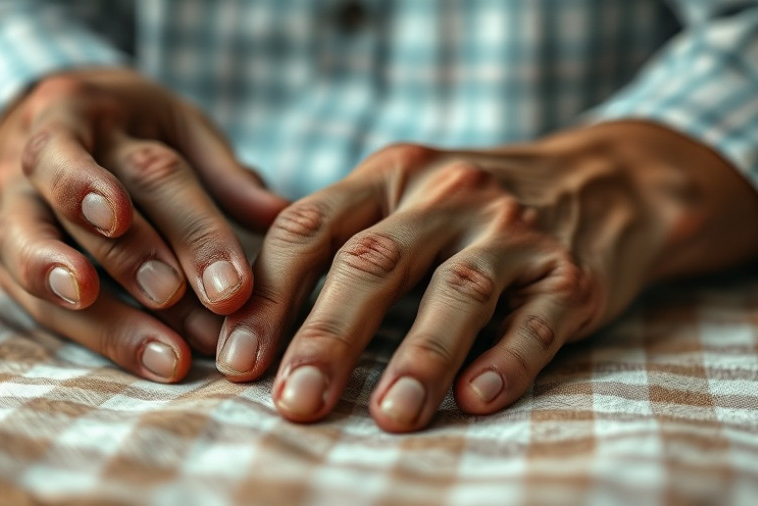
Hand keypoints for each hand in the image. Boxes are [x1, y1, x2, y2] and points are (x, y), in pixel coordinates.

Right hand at [0, 68, 286, 381]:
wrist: (37, 118)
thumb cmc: (125, 130)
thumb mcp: (175, 130)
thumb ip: (223, 175)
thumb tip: (283, 216)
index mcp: (93, 113)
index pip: (151, 173)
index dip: (193, 232)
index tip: (233, 289)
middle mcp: (43, 151)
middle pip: (95, 206)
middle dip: (142, 262)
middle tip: (186, 311)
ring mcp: (11, 197)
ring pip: (39, 246)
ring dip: (99, 305)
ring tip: (155, 348)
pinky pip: (20, 284)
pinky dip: (71, 322)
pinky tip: (121, 351)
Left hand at [219, 121, 757, 431]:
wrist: (605, 180)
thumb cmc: (472, 208)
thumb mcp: (404, 195)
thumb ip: (339, 238)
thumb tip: (243, 316)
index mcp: (389, 176)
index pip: (309, 227)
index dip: (266, 295)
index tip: (236, 362)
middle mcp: (447, 194)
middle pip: (373, 263)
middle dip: (328, 336)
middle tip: (294, 403)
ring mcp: (513, 231)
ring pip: (456, 293)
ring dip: (418, 358)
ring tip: (388, 418)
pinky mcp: (571, 275)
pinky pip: (535, 323)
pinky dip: (505, 362)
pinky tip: (476, 400)